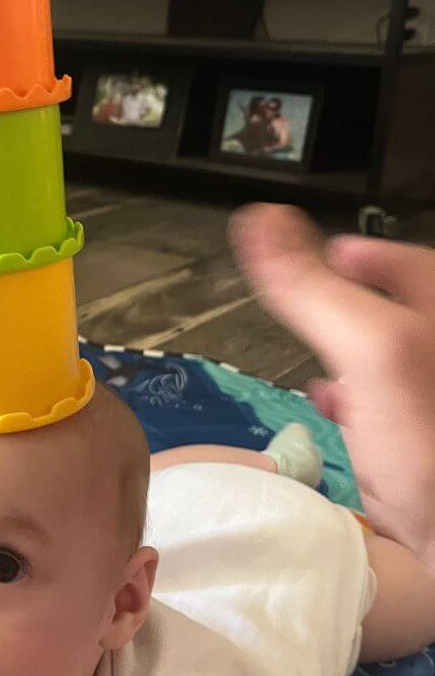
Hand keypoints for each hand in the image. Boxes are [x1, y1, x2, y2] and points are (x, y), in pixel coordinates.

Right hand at [229, 204, 434, 568]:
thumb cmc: (430, 446)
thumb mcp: (376, 350)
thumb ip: (316, 288)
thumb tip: (258, 221)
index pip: (413, 267)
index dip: (369, 254)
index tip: (330, 252)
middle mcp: (431, 364)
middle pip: (400, 317)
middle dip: (355, 305)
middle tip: (314, 302)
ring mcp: (424, 412)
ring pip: (392, 368)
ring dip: (352, 356)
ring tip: (317, 358)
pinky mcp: (417, 453)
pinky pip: (388, 415)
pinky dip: (356, 404)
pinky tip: (333, 411)